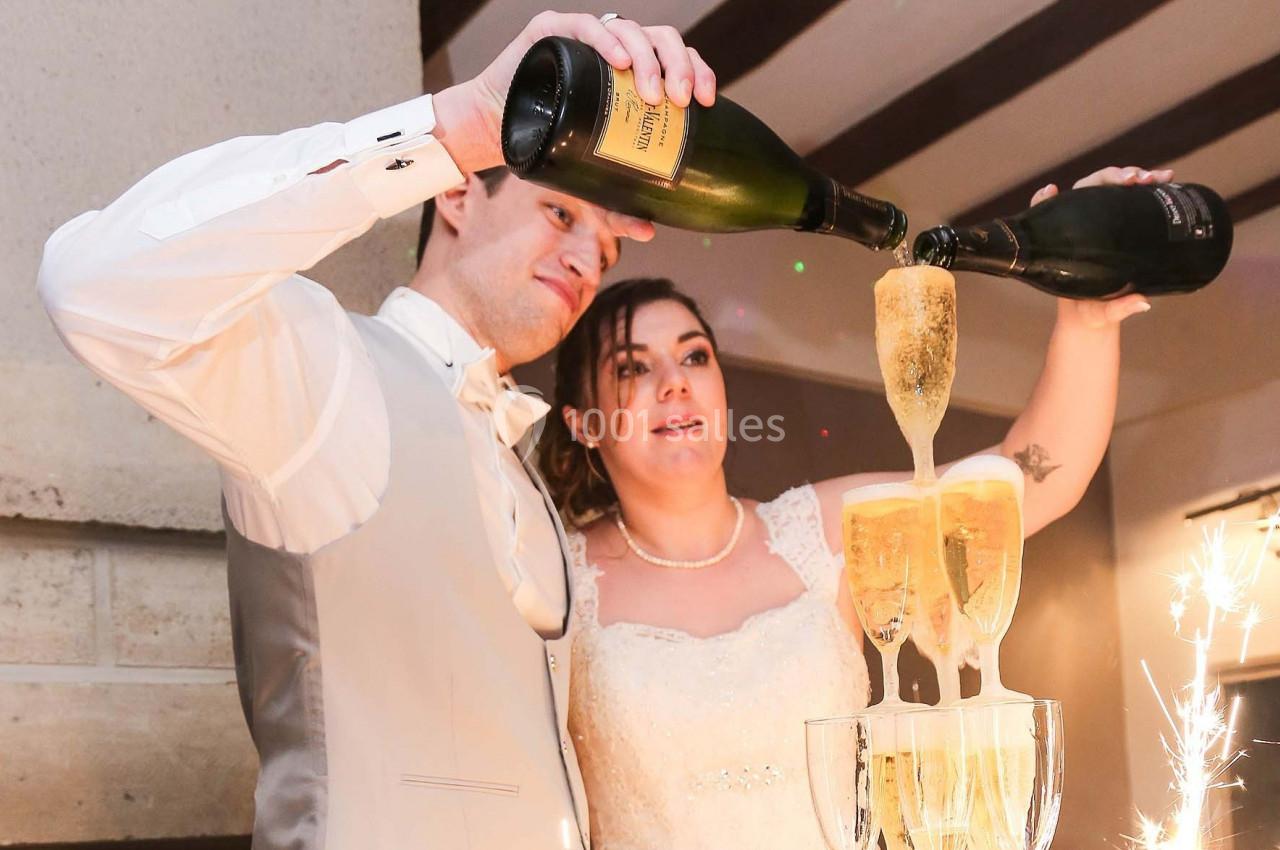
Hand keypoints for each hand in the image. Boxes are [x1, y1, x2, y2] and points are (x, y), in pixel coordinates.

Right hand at [433, 12, 715, 242]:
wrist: (493, 133)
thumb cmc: (547, 147)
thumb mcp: (590, 181)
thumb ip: (620, 206)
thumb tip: (651, 232)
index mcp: (632, 72)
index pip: (676, 59)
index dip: (698, 71)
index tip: (706, 101)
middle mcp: (612, 49)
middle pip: (661, 39)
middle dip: (679, 65)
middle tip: (681, 99)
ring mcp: (583, 37)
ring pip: (629, 28)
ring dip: (648, 58)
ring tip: (653, 93)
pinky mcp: (551, 32)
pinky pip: (586, 26)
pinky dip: (607, 40)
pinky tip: (621, 62)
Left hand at [1031, 165, 1171, 329]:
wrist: (1097, 315)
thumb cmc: (1091, 313)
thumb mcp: (1101, 312)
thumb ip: (1118, 308)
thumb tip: (1142, 303)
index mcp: (1067, 242)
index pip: (1053, 212)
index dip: (1047, 200)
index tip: (1052, 190)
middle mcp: (1083, 225)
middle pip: (1090, 190)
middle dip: (1113, 177)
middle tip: (1135, 180)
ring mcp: (1103, 221)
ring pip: (1114, 189)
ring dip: (1136, 176)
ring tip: (1158, 177)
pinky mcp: (1123, 223)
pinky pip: (1134, 199)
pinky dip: (1151, 187)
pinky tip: (1169, 180)